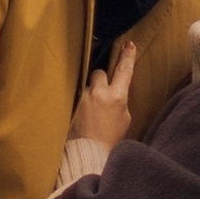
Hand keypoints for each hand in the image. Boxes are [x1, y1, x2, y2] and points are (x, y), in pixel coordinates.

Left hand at [69, 36, 136, 157]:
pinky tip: (82, 115)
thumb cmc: (109, 140)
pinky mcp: (70, 103)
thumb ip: (120, 100)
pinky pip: (77, 95)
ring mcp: (82, 97)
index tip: (129, 45)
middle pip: (100, 73)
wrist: (88, 153)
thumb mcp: (124, 119)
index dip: (127, 57)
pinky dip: (81, 102)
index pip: (124, 71)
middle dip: (101, 80)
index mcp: (116, 97)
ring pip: (87, 85)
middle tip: (102, 95)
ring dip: (90, 93)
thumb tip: (114, 91)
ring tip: (90, 112)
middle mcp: (98, 93)